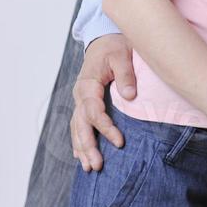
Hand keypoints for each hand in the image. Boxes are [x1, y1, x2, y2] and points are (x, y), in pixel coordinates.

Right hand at [70, 33, 136, 171]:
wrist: (104, 39)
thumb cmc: (115, 46)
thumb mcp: (122, 55)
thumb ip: (126, 74)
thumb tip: (130, 96)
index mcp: (88, 84)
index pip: (93, 111)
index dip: (105, 128)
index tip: (120, 142)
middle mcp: (80, 94)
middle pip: (80, 124)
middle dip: (88, 146)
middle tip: (97, 166)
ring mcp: (80, 99)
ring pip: (77, 128)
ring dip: (82, 148)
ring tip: (89, 168)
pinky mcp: (84, 102)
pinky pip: (78, 125)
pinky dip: (78, 141)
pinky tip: (80, 156)